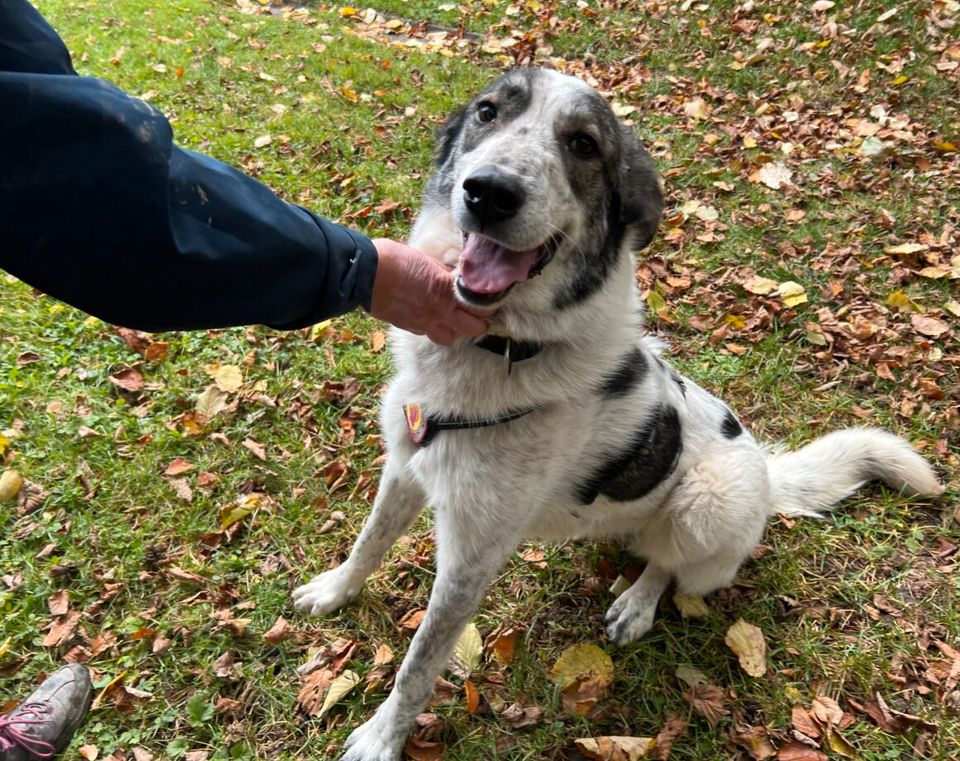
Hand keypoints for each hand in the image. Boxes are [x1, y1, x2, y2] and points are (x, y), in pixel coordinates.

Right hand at [368, 238, 486, 344]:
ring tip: (451, 318)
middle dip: (478, 322)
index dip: (487, 304)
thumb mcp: (427, 260)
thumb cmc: (395, 259)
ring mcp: (424, 323)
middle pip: (473, 328)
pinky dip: (432, 328)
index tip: (488, 299)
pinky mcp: (408, 327)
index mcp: (447, 291)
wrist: (366, 273)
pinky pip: (427, 334)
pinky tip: (429, 317)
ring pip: (450, 338)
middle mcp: (440, 311)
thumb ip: (443, 273)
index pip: (481, 306)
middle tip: (476, 313)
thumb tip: (453, 277)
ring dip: (454, 330)